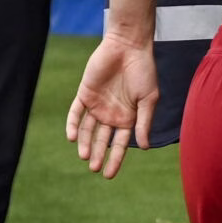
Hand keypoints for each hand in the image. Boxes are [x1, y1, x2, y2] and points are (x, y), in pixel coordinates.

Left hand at [67, 36, 158, 178]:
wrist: (128, 47)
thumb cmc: (144, 71)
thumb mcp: (149, 99)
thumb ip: (143, 122)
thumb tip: (143, 147)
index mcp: (128, 117)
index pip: (120, 144)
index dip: (115, 159)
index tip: (109, 175)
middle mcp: (111, 114)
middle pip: (102, 140)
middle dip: (99, 155)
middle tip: (95, 169)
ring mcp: (97, 105)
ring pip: (88, 130)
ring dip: (86, 143)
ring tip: (85, 157)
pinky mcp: (84, 94)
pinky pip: (76, 113)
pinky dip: (73, 125)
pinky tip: (73, 137)